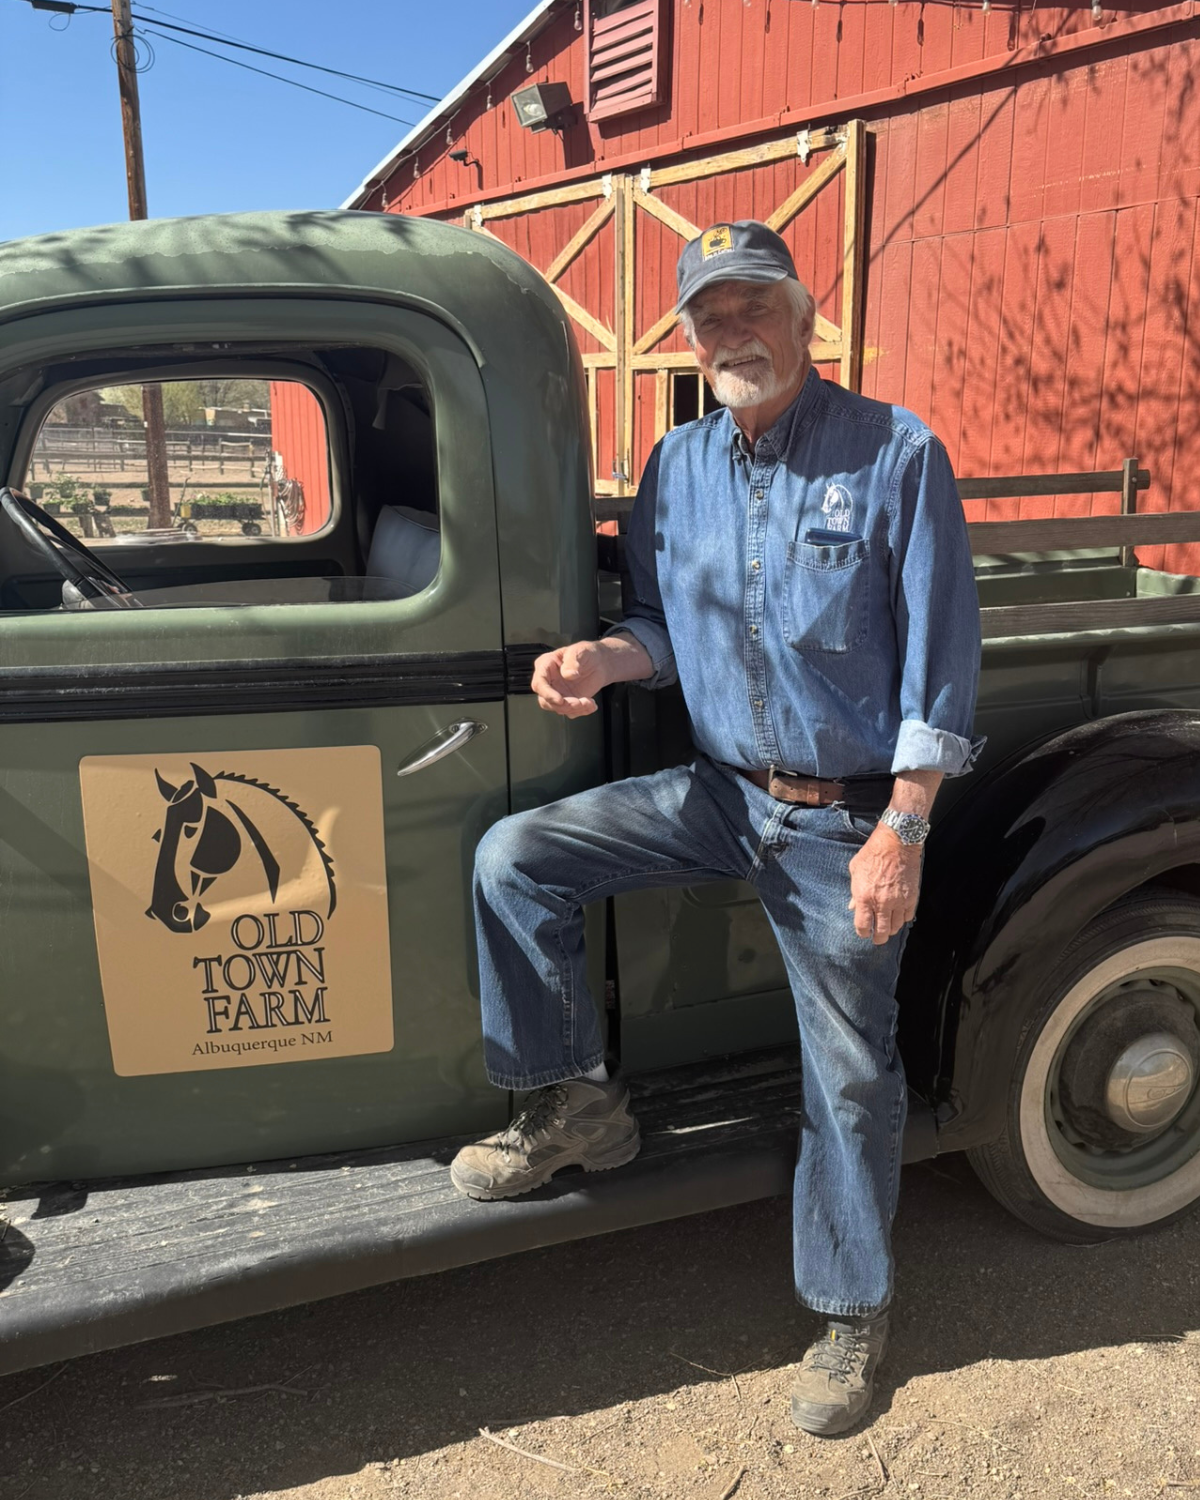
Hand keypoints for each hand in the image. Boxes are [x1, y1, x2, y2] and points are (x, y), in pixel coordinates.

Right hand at [530, 641, 611, 717]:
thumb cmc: (586, 653)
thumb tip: (568, 674)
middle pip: (546, 700)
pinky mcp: (568, 701)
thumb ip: (572, 661)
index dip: (547, 694)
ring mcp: (558, 692)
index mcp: (546, 665)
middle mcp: (549, 681)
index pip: (539, 683)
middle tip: (579, 703)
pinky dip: (582, 711)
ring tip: (590, 702)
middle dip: (563, 705)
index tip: (560, 700)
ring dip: (574, 709)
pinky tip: (591, 704)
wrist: (600, 662)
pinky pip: (570, 712)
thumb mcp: (579, 651)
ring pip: (558, 708)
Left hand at [847, 825, 922, 943]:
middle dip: (879, 938)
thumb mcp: (855, 870)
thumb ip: (854, 891)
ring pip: (896, 926)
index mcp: (864, 896)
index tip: (864, 932)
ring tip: (888, 927)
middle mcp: (882, 902)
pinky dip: (903, 919)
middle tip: (877, 939)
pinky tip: (899, 916)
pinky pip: (908, 917)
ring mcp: (898, 901)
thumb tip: (853, 906)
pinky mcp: (911, 897)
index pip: (863, 926)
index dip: (863, 932)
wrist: (897, 842)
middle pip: (882, 932)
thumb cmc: (873, 853)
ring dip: (891, 929)